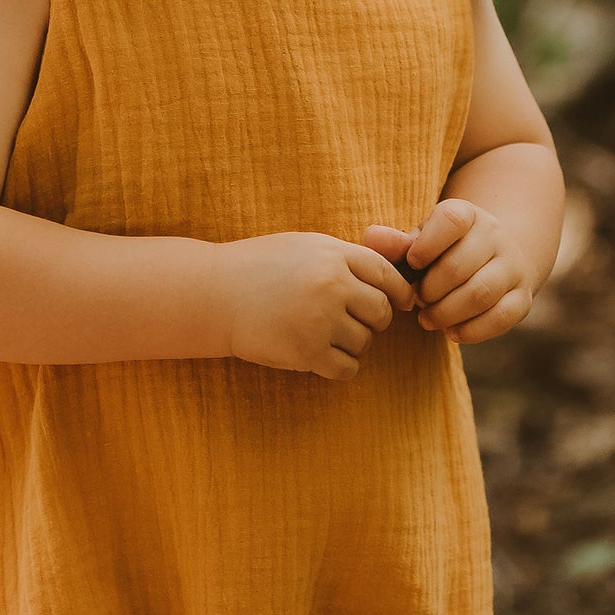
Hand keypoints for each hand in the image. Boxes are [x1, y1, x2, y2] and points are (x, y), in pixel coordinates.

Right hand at [220, 232, 413, 380]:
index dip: (399, 292)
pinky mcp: (306, 352)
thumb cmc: (261, 267)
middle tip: (351, 321)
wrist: (214, 294)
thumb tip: (395, 278)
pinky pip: (348, 368)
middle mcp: (331, 285)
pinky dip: (340, 366)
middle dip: (374, 320)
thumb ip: (347, 258)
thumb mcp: (306, 247)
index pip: (387, 275)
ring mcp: (320, 320)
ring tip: (324, 334)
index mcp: (333, 255)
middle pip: (382, 311)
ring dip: (352, 343)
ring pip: (365, 342)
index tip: (400, 302)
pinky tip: (322, 356)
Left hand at [364, 200, 536, 344]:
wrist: (494, 258)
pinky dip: (471, 331)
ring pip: (480, 294)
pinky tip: (451, 331)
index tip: (412, 264)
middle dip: (430, 291)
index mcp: (467, 214)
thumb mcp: (420, 241)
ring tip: (428, 319)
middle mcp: (495, 236)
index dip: (426, 246)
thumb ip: (394, 243)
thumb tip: (370, 238)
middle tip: (416, 301)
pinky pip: (501, 318)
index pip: (451, 220)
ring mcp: (513, 266)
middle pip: (459, 266)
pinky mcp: (522, 297)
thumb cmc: (442, 251)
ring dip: (446, 313)